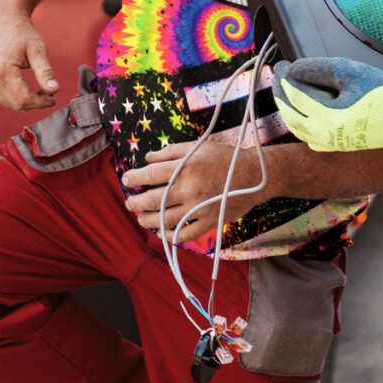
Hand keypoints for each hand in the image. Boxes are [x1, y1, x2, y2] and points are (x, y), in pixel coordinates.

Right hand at [0, 7, 59, 109]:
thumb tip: (55, 90)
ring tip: (40, 95)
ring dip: (23, 103)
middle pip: (14, 103)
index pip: (23, 98)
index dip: (40, 102)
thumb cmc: (23, 31)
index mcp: (4, 70)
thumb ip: (45, 72)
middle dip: (33, 104)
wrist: (6, 17)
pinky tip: (27, 92)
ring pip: (5, 101)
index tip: (53, 99)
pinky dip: (13, 98)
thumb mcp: (38, 50)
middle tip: (49, 97)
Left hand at [121, 140, 262, 235]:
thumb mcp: (199, 146)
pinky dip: (170, 236)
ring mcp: (198, 207)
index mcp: (185, 167)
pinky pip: (185, 234)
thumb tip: (148, 158)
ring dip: (147, 221)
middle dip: (134, 202)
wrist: (256, 175)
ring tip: (141, 218)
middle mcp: (189, 188)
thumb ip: (172, 151)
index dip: (134, 177)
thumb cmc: (227, 158)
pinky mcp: (209, 221)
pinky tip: (163, 233)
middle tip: (129, 203)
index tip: (126, 179)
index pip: (150, 174)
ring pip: (164, 220)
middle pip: (152, 200)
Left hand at [273, 57, 382, 154]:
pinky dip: (303, 122)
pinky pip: (311, 136)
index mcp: (327, 117)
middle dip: (283, 93)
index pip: (295, 94)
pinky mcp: (342, 147)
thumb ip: (319, 69)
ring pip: (299, 127)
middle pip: (292, 113)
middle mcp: (326, 136)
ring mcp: (333, 145)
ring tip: (289, 91)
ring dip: (290, 108)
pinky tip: (307, 113)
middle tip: (280, 75)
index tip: (281, 64)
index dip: (285, 76)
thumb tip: (294, 69)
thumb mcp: (353, 72)